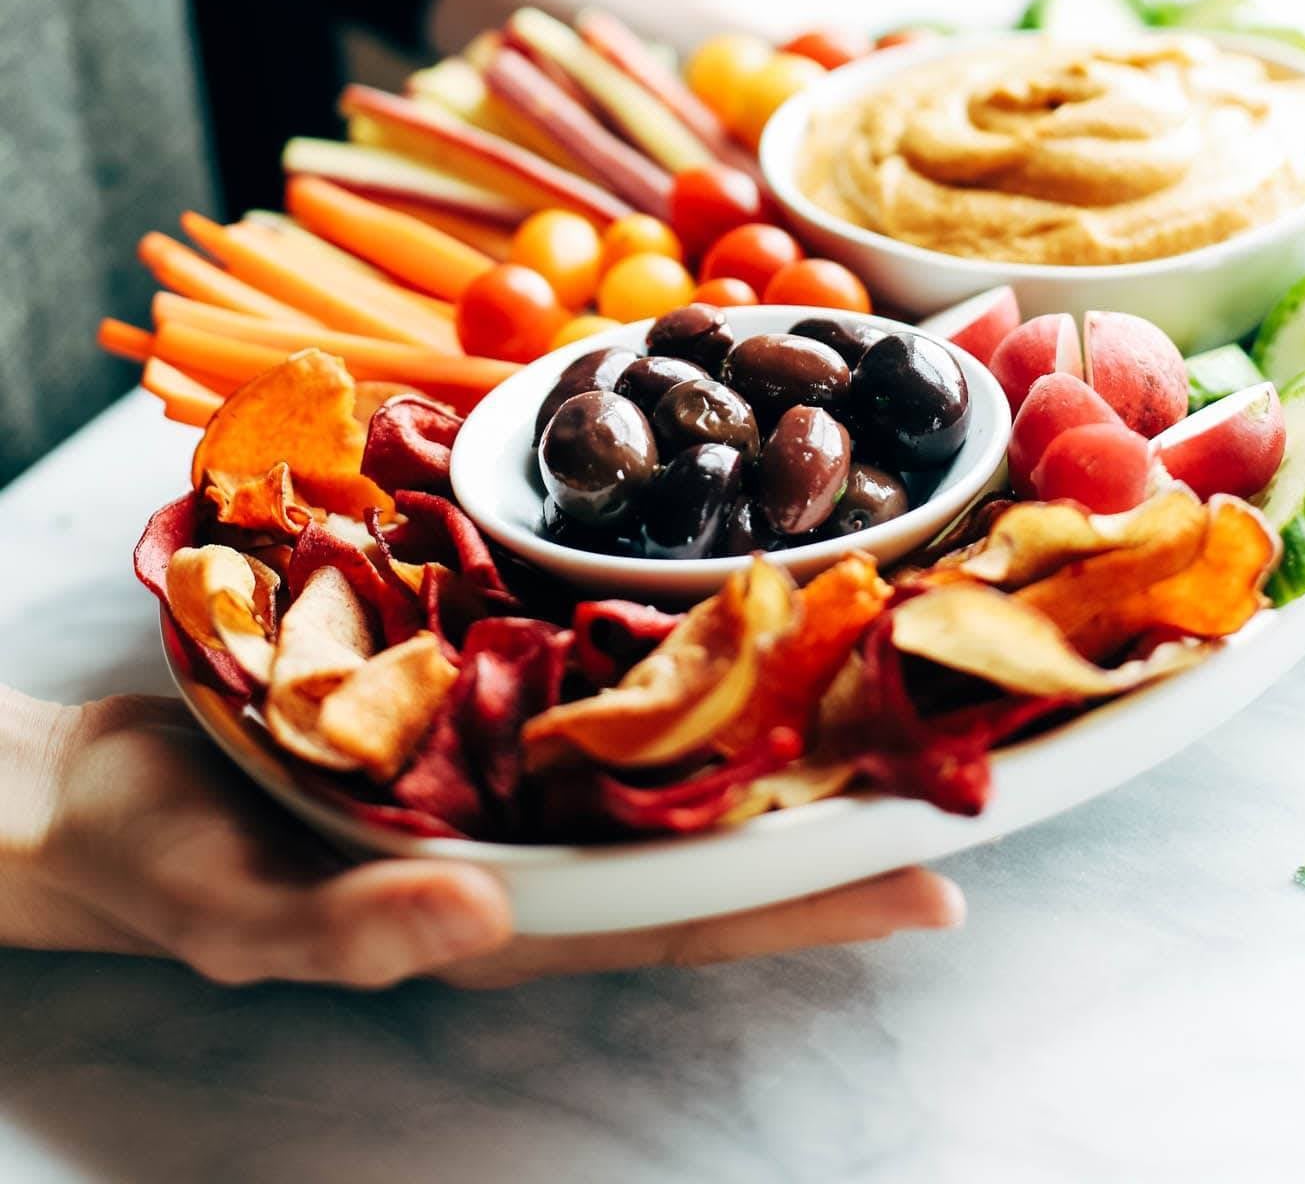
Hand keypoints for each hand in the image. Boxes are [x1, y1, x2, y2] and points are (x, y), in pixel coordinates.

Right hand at [9, 693, 963, 988]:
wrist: (102, 791)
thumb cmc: (166, 865)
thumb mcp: (237, 912)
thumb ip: (348, 932)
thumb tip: (477, 917)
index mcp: (504, 911)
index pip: (682, 917)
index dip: (808, 902)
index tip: (933, 883)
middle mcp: (530, 843)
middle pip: (704, 835)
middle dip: (830, 811)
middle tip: (962, 766)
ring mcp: (504, 773)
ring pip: (661, 755)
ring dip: (768, 723)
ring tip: (882, 672)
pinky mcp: (469, 703)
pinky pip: (586, 685)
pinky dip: (661, 655)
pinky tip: (720, 611)